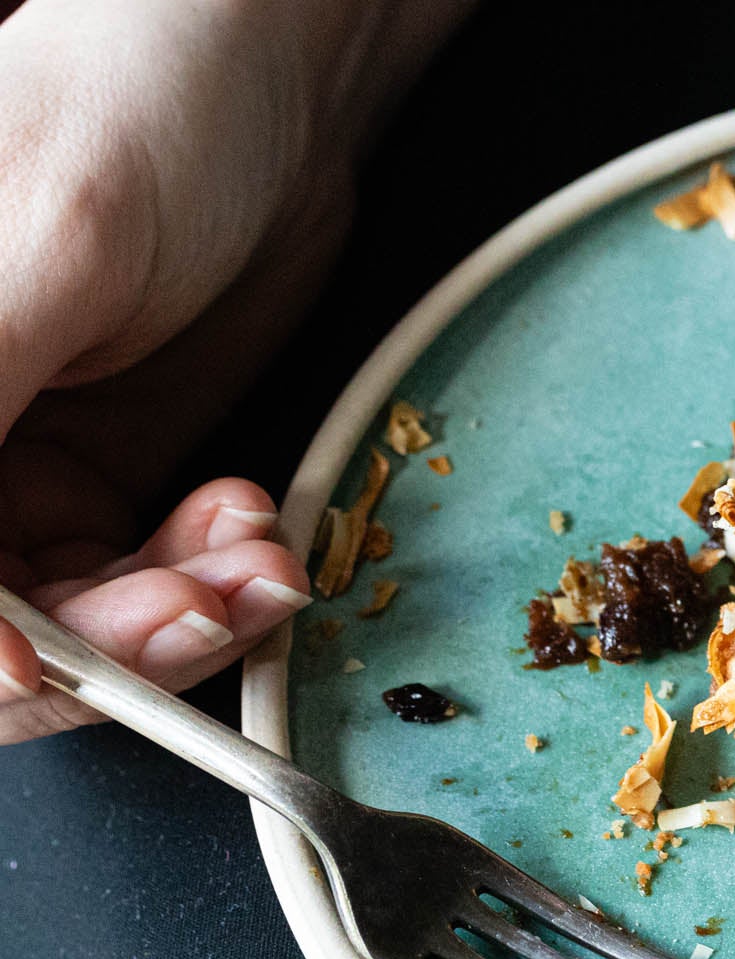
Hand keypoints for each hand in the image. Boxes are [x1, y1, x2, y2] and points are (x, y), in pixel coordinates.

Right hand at [0, 0, 469, 744]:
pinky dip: (204, 585)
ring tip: (256, 565)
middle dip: (88, 643)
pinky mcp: (88, 483)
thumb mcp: (39, 247)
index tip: (39, 668)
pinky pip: (135, 587)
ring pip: (57, 626)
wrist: (269, 88)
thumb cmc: (135, 106)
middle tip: (199, 606)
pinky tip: (253, 539)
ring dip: (171, 621)